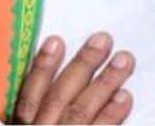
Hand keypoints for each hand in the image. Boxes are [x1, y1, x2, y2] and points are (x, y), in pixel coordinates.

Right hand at [13, 32, 134, 123]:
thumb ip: (29, 114)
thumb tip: (29, 86)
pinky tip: (125, 97)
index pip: (29, 96)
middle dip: (83, 66)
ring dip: (104, 84)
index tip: (56, 40)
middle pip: (60, 98)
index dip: (42, 67)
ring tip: (123, 60)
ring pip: (81, 112)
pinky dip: (112, 116)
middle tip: (104, 39)